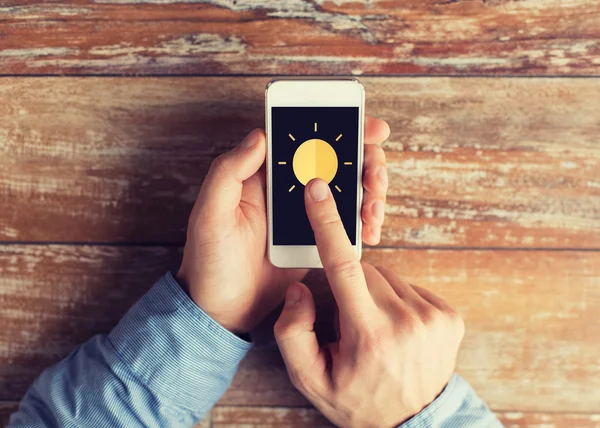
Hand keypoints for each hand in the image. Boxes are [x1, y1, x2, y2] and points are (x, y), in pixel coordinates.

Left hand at [177, 117, 389, 333]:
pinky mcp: (317, 238)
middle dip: (366, 161)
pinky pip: (347, 221)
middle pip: (336, 159)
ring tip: (373, 211)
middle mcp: (288, 187)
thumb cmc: (209, 261)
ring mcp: (306, 213)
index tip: (368, 128)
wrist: (224, 310)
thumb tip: (259, 136)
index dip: (339, 127)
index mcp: (263, 173)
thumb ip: (228, 172)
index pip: (304, 138)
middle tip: (375, 177)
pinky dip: (365, 221)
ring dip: (371, 192)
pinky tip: (369, 231)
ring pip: (348, 188)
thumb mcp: (210, 215)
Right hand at [274, 179, 464, 426]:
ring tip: (375, 329)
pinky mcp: (450, 315)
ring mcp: (434, 316)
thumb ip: (293, 332)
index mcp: (369, 333)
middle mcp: (406, 319)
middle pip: (364, 270)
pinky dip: (396, 299)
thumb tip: (302, 287)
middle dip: (350, 286)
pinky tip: (395, 327)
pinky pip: (410, 286)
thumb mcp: (310, 378)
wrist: (414, 423)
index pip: (344, 267)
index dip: (329, 224)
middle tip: (350, 322)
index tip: (319, 191)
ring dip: (373, 293)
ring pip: (387, 276)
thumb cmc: (357, 400)